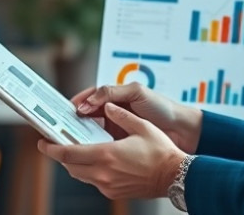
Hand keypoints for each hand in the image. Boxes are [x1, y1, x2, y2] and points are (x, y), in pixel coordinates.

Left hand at [39, 103, 185, 198]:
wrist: (174, 176)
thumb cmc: (161, 152)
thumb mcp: (142, 127)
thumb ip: (121, 115)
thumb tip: (108, 106)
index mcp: (107, 154)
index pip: (69, 153)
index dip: (51, 149)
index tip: (43, 143)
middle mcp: (103, 173)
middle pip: (70, 166)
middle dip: (61, 156)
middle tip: (57, 144)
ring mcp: (108, 185)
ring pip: (81, 175)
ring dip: (75, 163)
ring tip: (77, 150)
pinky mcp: (113, 192)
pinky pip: (93, 181)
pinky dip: (90, 171)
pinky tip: (98, 161)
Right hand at [72, 82, 202, 153]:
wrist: (181, 129)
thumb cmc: (162, 107)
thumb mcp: (137, 92)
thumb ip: (112, 92)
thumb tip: (89, 101)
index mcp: (115, 97)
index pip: (89, 97)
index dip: (77, 102)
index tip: (65, 110)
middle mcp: (113, 112)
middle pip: (86, 115)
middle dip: (73, 120)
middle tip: (61, 126)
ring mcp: (115, 128)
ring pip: (91, 131)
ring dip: (80, 134)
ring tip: (70, 139)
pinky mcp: (119, 143)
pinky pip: (101, 144)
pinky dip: (92, 146)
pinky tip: (87, 150)